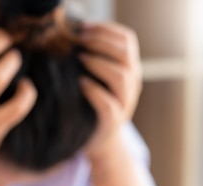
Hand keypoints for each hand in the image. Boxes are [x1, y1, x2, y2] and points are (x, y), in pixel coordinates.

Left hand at [76, 22, 142, 162]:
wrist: (100, 141)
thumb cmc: (92, 105)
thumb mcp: (97, 78)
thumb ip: (93, 58)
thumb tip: (70, 34)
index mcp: (129, 68)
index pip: (127, 40)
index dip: (106, 30)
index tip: (83, 27)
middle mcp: (132, 84)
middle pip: (125, 55)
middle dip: (101, 43)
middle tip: (79, 40)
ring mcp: (125, 103)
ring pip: (122, 77)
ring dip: (99, 64)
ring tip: (80, 58)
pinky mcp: (113, 121)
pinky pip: (108, 104)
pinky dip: (94, 91)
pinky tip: (80, 83)